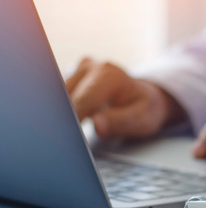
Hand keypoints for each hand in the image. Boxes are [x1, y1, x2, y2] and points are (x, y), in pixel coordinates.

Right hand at [65, 58, 185, 138]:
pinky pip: (58, 94)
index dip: (73, 121)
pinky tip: (66, 123)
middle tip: (65, 140)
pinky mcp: (72, 76)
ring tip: (68, 133)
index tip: (68, 139)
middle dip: (63, 118)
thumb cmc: (145, 108)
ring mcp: (80, 69)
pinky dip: (60, 110)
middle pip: (65, 96)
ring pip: (57, 95)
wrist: (146, 96)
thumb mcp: (143, 119)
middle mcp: (92, 67)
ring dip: (60, 114)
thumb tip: (98, 124)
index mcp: (110, 75)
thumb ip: (121, 122)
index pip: (82, 100)